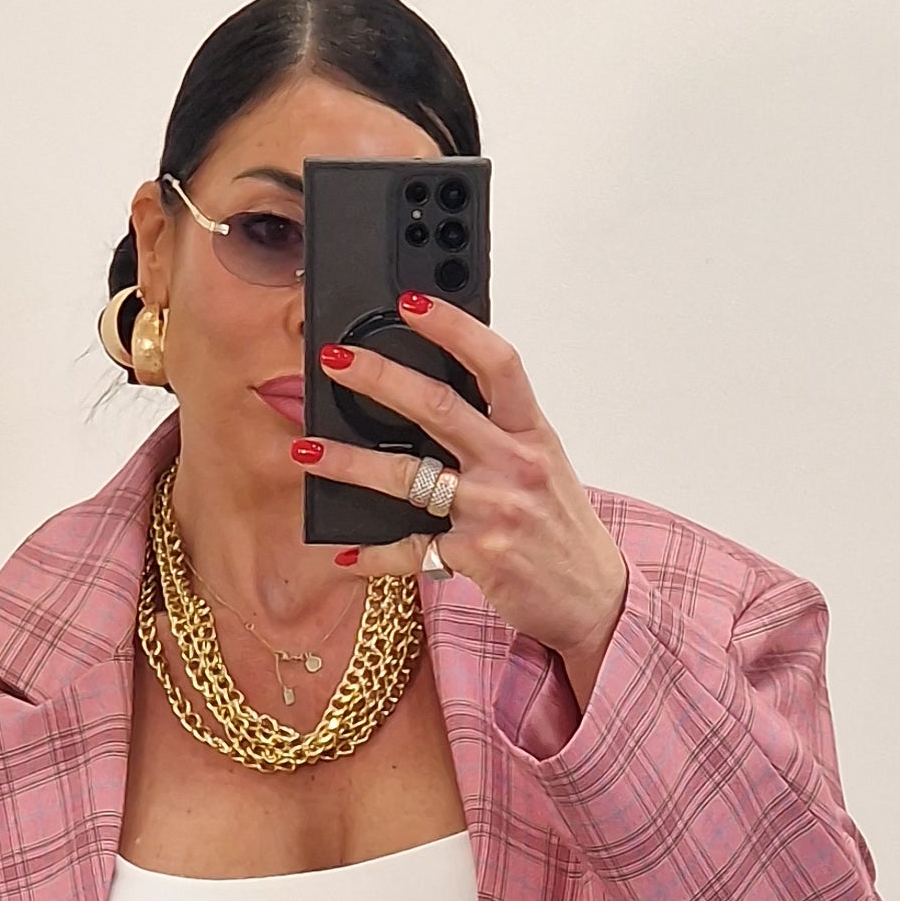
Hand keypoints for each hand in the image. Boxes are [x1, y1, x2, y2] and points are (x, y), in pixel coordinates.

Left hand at [312, 299, 629, 702]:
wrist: (593, 598)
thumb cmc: (559, 526)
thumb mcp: (540, 463)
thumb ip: (496, 427)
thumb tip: (431, 393)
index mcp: (532, 432)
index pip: (497, 362)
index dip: (453, 326)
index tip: (411, 303)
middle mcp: (515, 465)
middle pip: (438, 407)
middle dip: (378, 378)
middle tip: (335, 360)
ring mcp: (494, 511)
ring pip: (408, 476)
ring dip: (349, 463)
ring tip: (306, 452)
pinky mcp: (476, 557)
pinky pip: (411, 550)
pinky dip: (374, 554)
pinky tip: (345, 551)